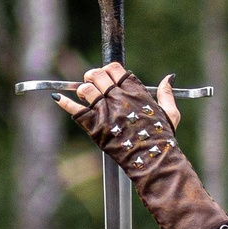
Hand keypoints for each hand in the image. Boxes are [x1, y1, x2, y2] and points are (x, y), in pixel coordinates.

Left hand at [55, 62, 181, 129]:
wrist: (152, 160)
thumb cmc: (162, 138)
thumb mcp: (170, 113)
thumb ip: (165, 94)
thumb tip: (168, 78)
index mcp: (135, 91)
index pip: (114, 68)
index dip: (107, 70)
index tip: (107, 77)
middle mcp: (118, 97)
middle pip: (97, 75)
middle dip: (92, 77)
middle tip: (92, 84)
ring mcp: (105, 110)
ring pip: (85, 89)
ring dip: (83, 90)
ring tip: (85, 97)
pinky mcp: (95, 125)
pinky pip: (75, 109)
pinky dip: (64, 102)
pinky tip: (57, 98)